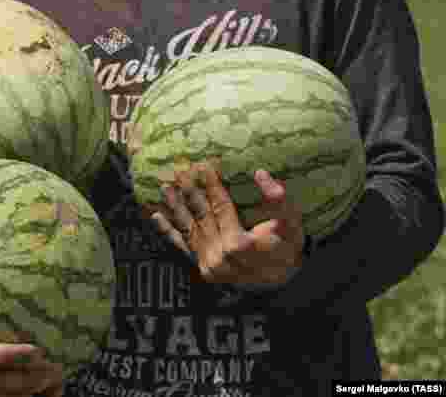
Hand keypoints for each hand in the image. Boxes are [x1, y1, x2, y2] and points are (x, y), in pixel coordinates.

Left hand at [149, 163, 306, 289]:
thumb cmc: (287, 249)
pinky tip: (156, 216)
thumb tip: (260, 173)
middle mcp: (219, 255)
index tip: (204, 164)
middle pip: (200, 214)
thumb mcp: (291, 224)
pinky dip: (168, 231)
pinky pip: (183, 247)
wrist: (284, 283)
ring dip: (175, 206)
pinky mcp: (204, 270)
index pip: (221, 205)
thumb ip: (278, 200)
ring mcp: (209, 264)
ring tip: (164, 186)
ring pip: (188, 228)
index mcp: (239, 243)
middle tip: (177, 169)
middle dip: (188, 190)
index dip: (212, 184)